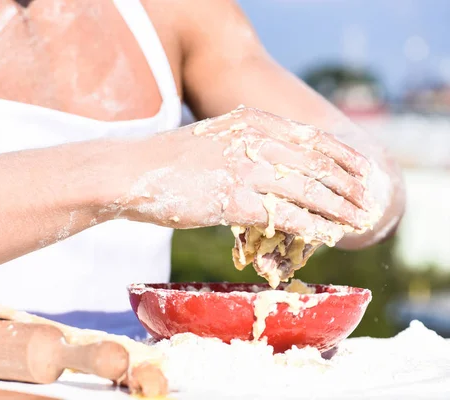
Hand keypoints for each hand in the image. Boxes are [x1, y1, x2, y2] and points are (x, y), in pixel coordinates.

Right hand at [119, 106, 378, 243]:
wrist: (134, 172)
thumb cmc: (173, 160)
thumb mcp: (217, 137)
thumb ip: (250, 144)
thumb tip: (282, 167)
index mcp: (254, 120)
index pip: (314, 138)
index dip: (345, 157)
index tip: (363, 174)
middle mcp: (255, 139)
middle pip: (318, 164)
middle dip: (349, 186)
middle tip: (367, 203)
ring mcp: (245, 168)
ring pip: (309, 191)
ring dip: (338, 208)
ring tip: (357, 221)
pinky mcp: (234, 199)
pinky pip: (286, 215)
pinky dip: (312, 226)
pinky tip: (327, 235)